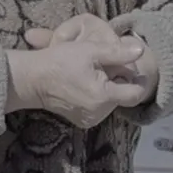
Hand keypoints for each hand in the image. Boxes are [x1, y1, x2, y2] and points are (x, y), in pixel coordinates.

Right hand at [7, 40, 147, 128]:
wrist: (31, 80)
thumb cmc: (59, 61)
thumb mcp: (90, 51)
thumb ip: (118, 52)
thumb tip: (141, 50)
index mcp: (103, 96)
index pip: (135, 94)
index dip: (137, 81)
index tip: (133, 70)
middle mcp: (99, 113)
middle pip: (122, 97)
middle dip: (118, 82)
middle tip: (104, 68)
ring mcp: (90, 120)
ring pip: (111, 103)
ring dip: (108, 90)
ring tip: (92, 76)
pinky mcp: (82, 122)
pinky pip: (99, 109)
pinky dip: (97, 98)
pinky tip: (85, 86)